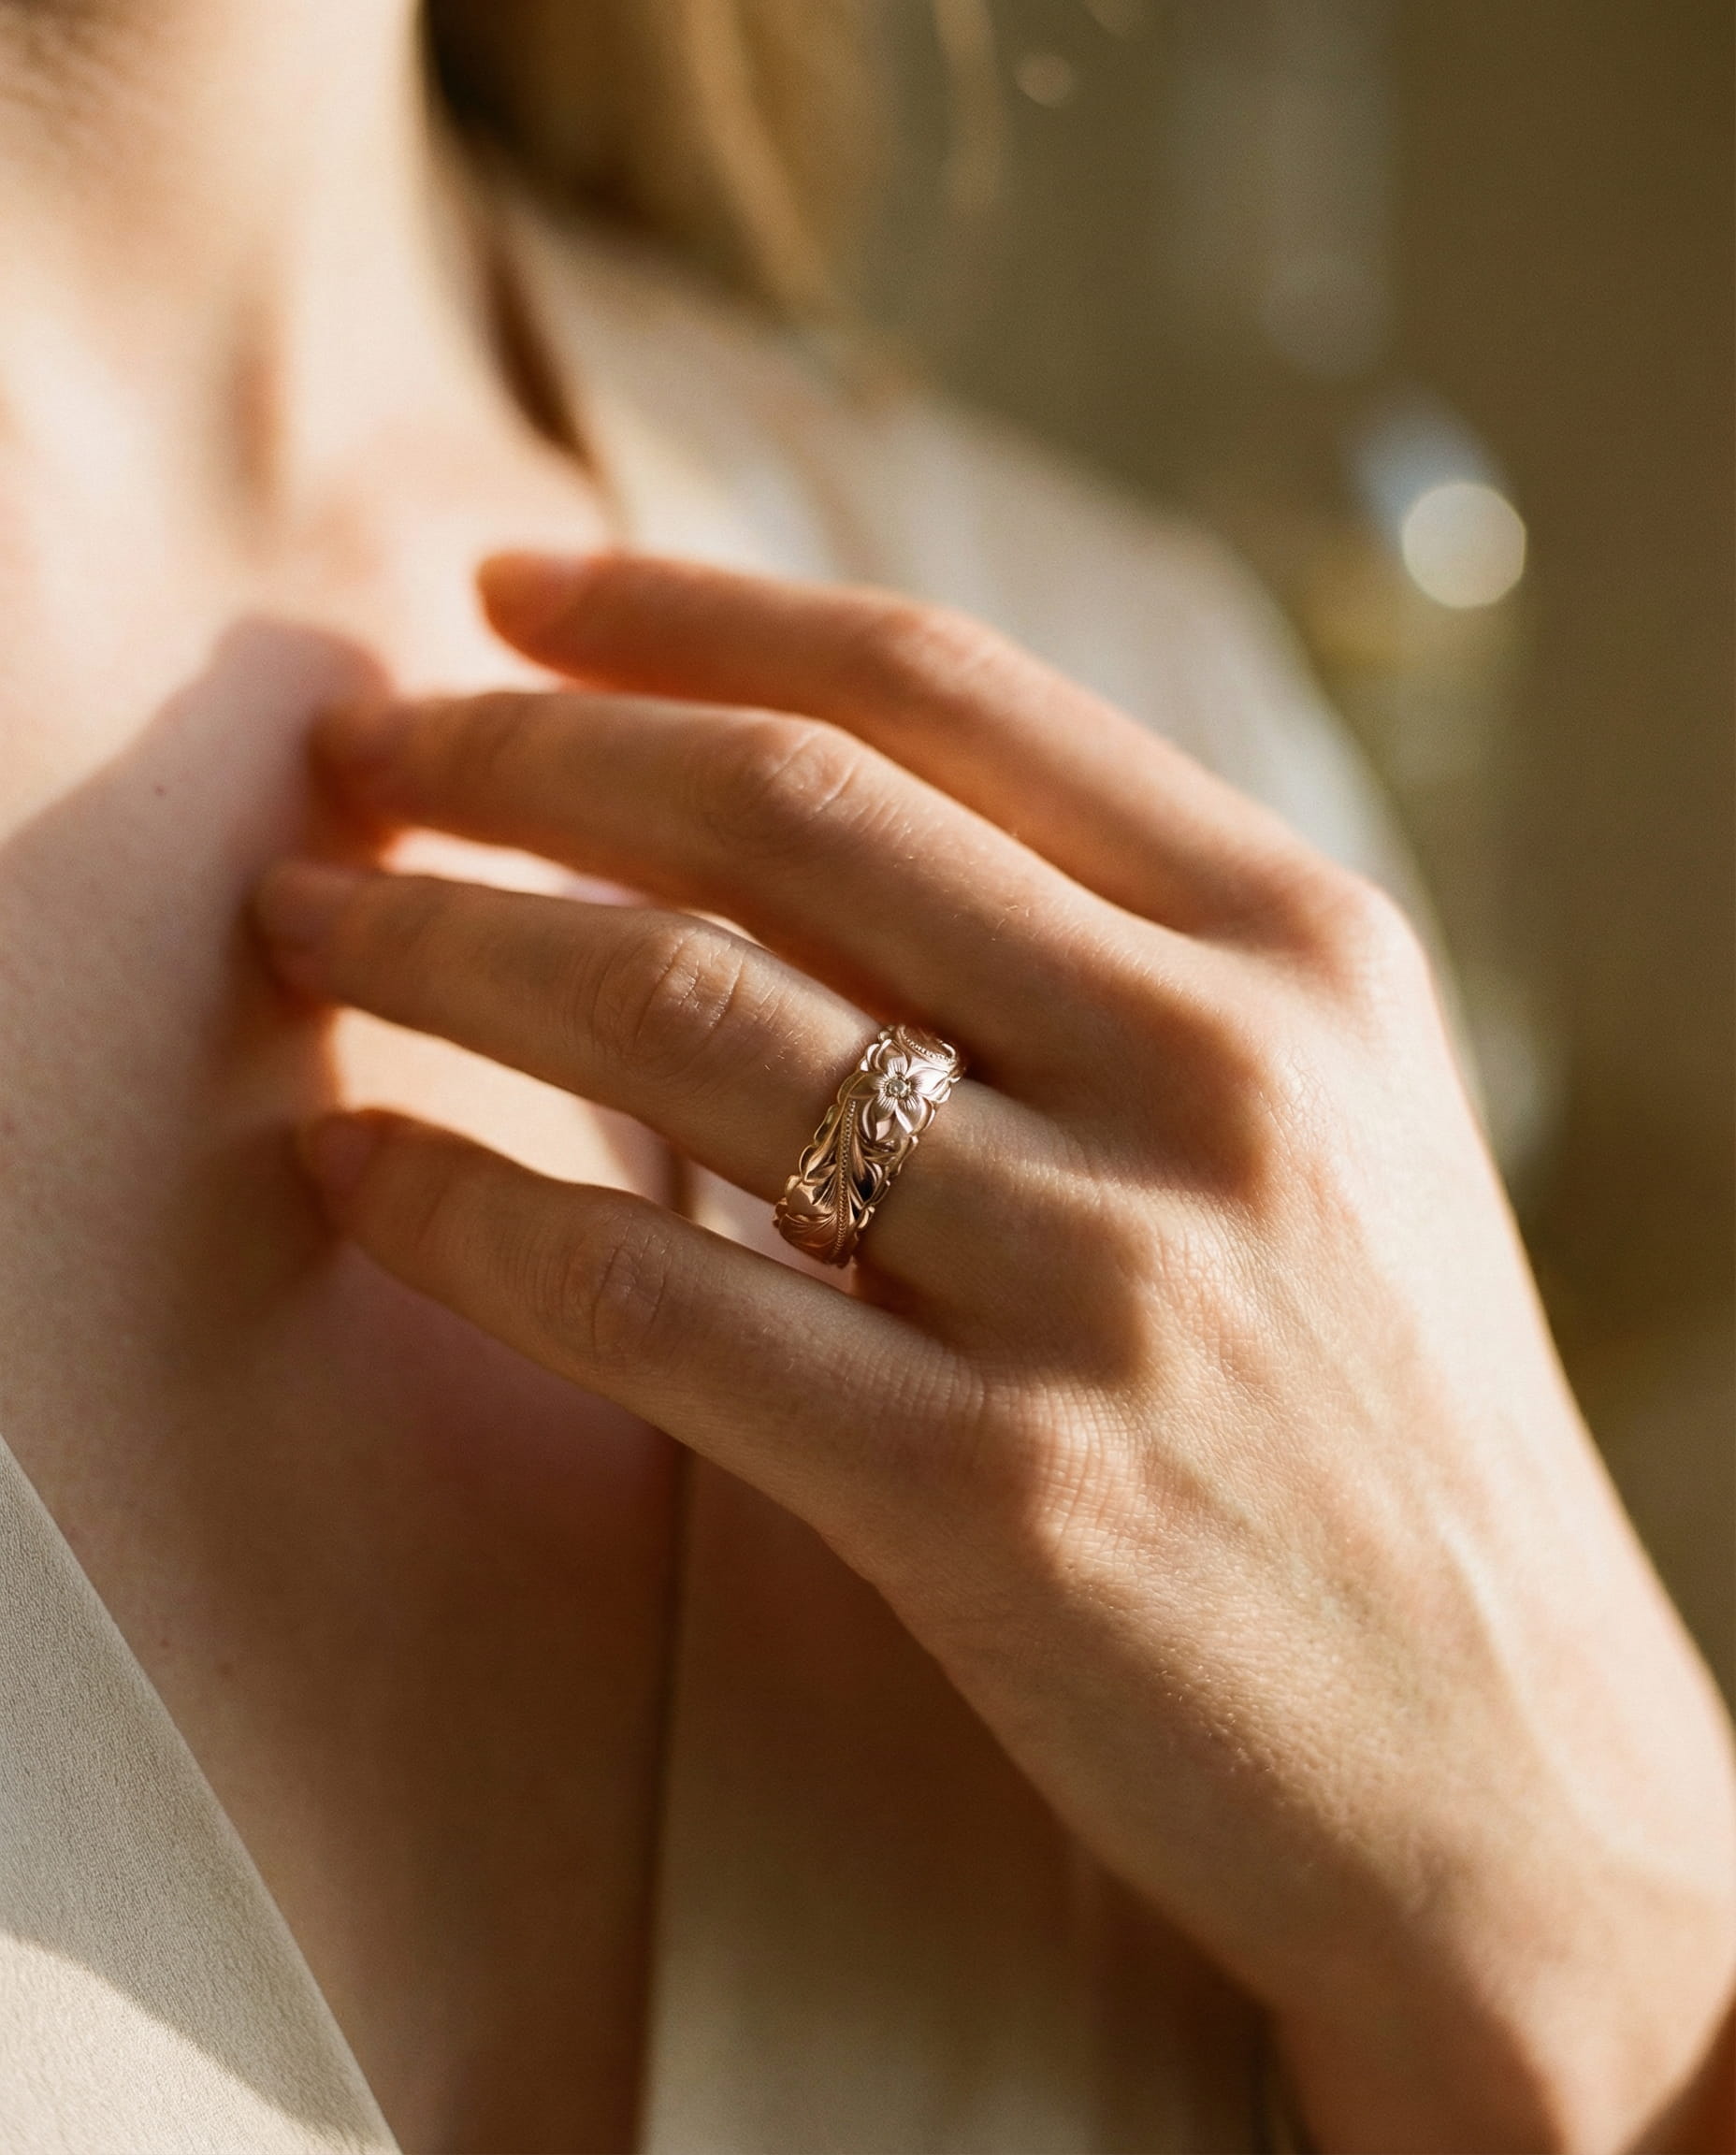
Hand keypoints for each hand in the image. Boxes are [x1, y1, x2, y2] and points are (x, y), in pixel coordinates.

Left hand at [256, 553, 1735, 2153]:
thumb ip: (1097, 963)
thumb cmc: (1383, 1428)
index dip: (685, 613)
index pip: (934, 691)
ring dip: (445, 948)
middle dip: (515, 756)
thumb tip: (772, 822)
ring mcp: (1112, 1282)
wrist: (1513, 1783)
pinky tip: (352, 1173)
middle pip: (775, 816)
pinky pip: (651, 1297)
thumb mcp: (1316, 1131)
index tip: (508, 591)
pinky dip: (462, 1211)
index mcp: (1295, 945)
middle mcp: (1216, 1069)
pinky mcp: (1002, 1498)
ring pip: (678, 1022)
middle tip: (358, 754)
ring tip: (311, 925)